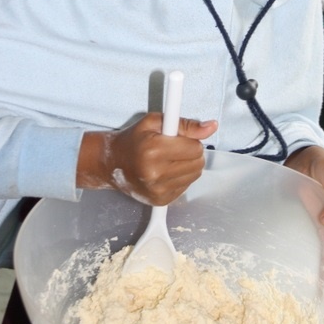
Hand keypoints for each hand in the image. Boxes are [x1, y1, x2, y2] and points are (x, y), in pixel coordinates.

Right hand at [77, 114, 217, 204]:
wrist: (112, 163)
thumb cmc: (134, 139)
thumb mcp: (156, 122)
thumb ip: (186, 124)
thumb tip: (211, 126)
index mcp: (154, 150)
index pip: (195, 147)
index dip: (190, 140)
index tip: (178, 138)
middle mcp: (155, 173)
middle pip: (198, 163)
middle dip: (191, 153)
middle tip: (174, 148)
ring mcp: (158, 190)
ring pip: (195, 175)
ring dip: (187, 165)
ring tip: (169, 159)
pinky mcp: (160, 201)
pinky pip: (186, 186)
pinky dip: (180, 177)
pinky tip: (165, 171)